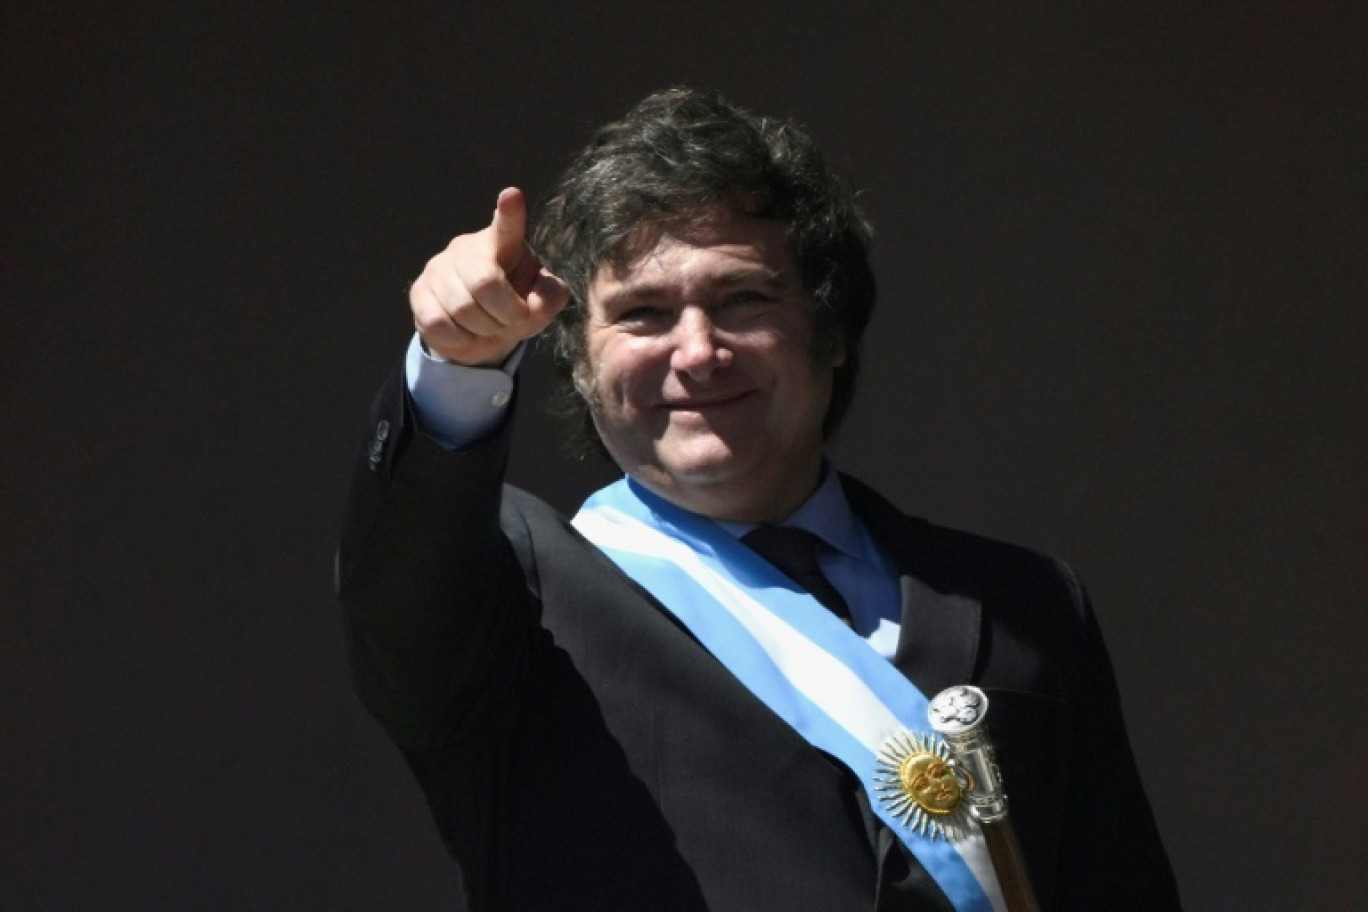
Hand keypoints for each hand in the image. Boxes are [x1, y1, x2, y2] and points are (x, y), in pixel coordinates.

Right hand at [410, 187, 568, 366]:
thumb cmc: (515, 305)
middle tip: (513, 320)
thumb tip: (532, 305)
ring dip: (485, 330)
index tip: (512, 196)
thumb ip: (548, 298)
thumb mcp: (540, 302)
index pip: (507, 226)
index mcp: (504, 244)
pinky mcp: (419, 292)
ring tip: (490, 327)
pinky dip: (460, 339)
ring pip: (462, 308)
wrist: (479, 330)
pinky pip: (438, 322)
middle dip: (506, 313)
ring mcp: (439, 268)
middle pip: (485, 283)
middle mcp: (467, 248)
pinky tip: (467, 334)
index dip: (510, 213)